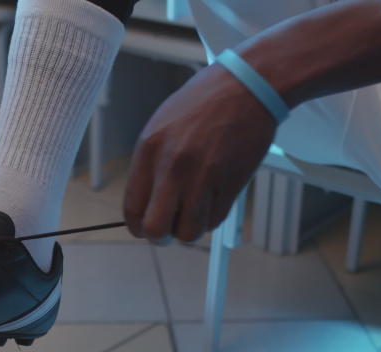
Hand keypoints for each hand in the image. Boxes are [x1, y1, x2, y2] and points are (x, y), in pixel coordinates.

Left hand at [123, 63, 277, 244]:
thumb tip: (146, 200)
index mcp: (150, 150)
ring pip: (188, 232)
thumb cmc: (204, 102)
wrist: (247, 86)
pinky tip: (213, 199)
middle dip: (161, 236)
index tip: (146, 227)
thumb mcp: (162, 126)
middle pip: (156, 229)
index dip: (138, 226)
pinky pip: (214, 221)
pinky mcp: (230, 184)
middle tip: (169, 228)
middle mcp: (172, 167)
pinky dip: (211, 218)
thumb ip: (151, 164)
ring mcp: (202, 177)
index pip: (132, 208)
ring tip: (194, 212)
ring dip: (189, 229)